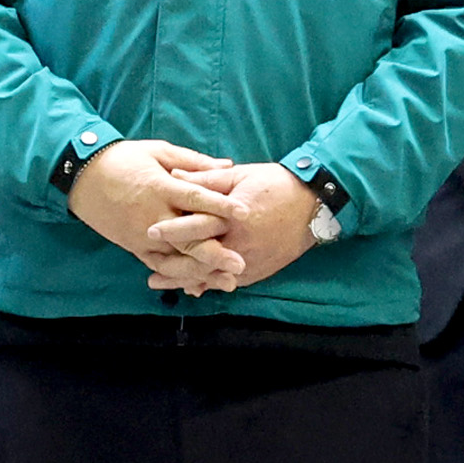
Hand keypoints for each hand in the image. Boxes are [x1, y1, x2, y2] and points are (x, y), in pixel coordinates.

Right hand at [66, 140, 242, 280]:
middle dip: (215, 253)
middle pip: (188, 238)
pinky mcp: (134, 247)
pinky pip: (159, 265)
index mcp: (160, 188)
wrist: (83, 177)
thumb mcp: (158, 151)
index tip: (246, 213)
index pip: (195, 198)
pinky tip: (199, 283)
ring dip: (202, 271)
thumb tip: (228, 166)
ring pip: (175, 259)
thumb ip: (194, 162)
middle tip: (240, 264)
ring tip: (227, 281)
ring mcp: (142, 235)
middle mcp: (152, 216)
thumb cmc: (123, 160)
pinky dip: (179, 276)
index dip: (221, 206)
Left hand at [144, 162, 323, 294]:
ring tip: (159, 282)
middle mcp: (242, 243)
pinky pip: (228, 281)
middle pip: (200, 258)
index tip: (148, 232)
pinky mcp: (259, 270)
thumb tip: (173, 175)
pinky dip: (208, 284)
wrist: (314, 204)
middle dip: (172, 265)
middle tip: (148, 269)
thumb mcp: (240, 175)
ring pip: (211, 276)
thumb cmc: (276, 185)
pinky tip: (190, 287)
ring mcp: (251, 260)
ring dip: (184, 280)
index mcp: (235, 216)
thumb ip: (206, 179)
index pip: (197, 225)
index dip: (172, 230)